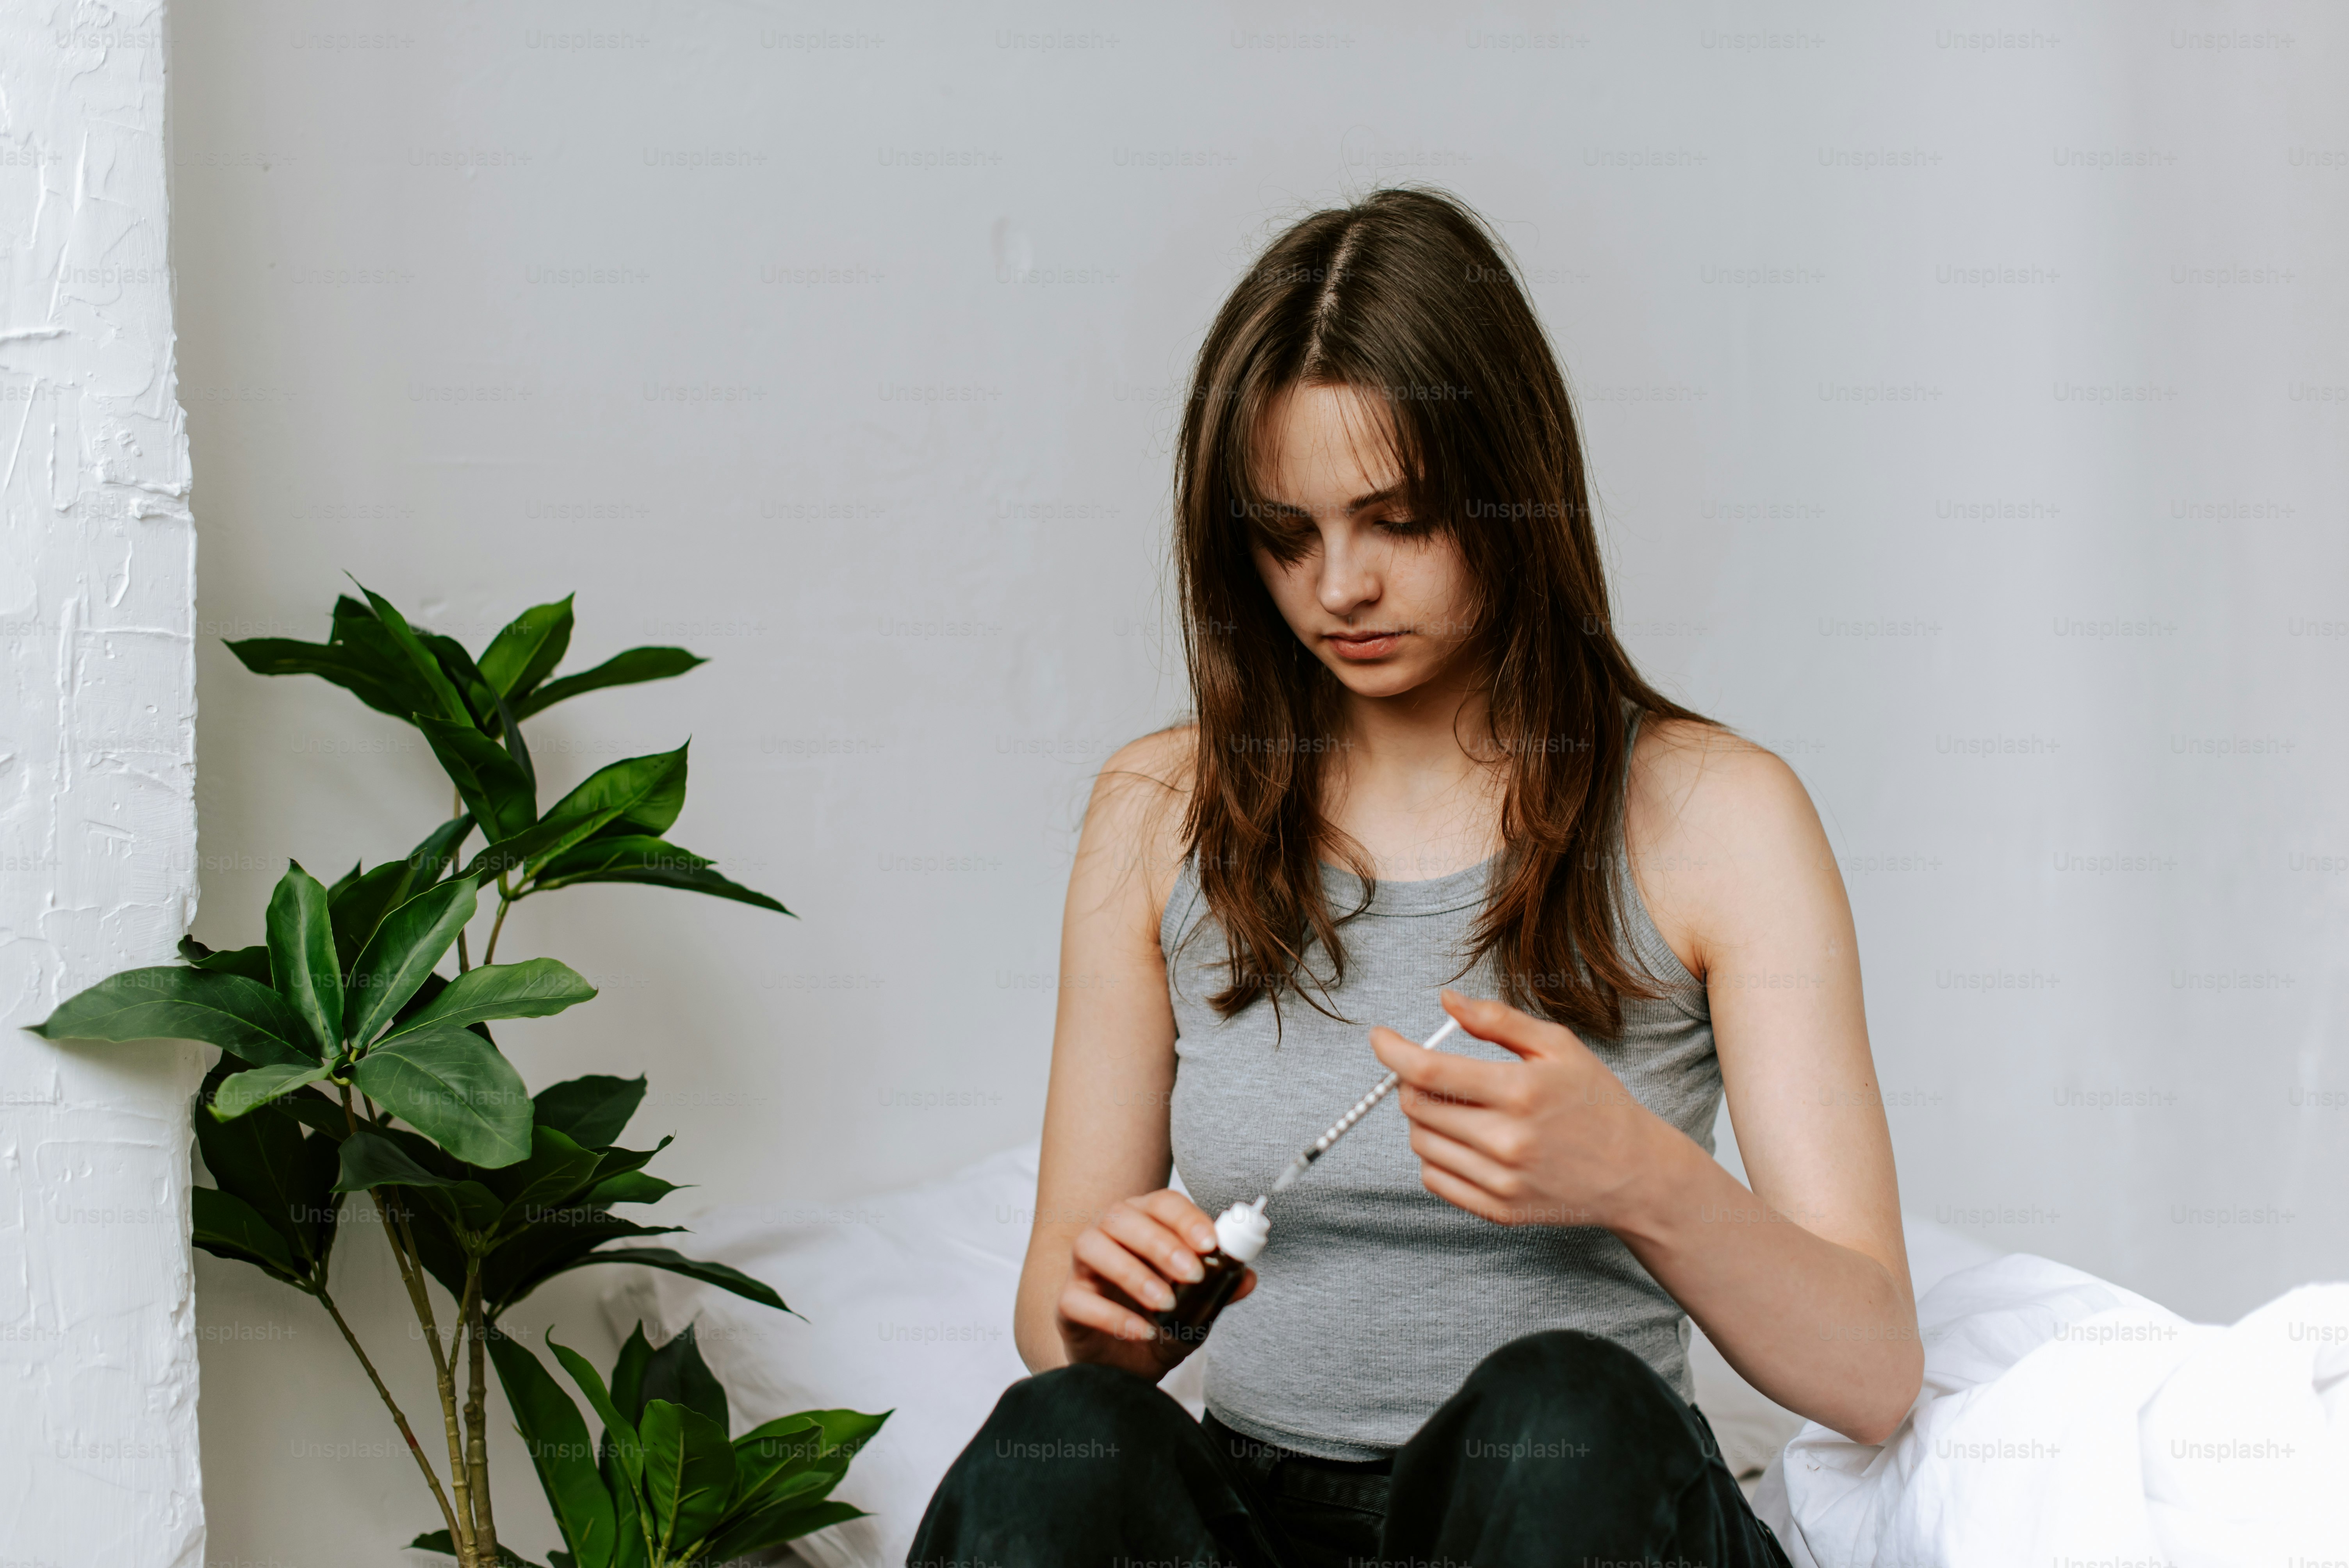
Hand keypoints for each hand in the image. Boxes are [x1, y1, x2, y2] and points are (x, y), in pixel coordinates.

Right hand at [1055, 1189, 1257, 1377]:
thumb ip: (1218, 1291)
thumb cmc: (1157, 1323)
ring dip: (1132, 1272)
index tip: (1211, 1244)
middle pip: (1121, 1217)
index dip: (1185, 1218)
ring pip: (1091, 1246)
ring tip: (1165, 1303)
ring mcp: (1081, 1268)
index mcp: (1142, 1224)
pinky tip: (1141, 1332)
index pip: (1160, 1203)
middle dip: (1160, 1243)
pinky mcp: (1066, 1304)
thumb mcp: (1195, 1310)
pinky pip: (1076, 1298)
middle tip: (1192, 1275)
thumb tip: (1249, 1278)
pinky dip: (1110, 1314)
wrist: (1122, 1367)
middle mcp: (1107, 1236)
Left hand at [1371, 989, 1662, 1229]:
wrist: (1634, 1172)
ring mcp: (1501, 1181)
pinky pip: (1434, 1180)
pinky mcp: (1499, 1210)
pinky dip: (1435, 1155)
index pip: (1428, 1069)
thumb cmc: (1595, 1100)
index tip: (1380, 1037)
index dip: (1392, 1050)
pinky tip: (1463, 1140)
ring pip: (1421, 1142)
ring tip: (1457, 1106)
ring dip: (1423, 1118)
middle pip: (1416, 1106)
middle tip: (1432, 1071)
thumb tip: (1445, 1001)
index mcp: (1520, 1090)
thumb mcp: (1557, 1046)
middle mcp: (1507, 1139)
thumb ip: (1497, 1021)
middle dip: (1410, 1081)